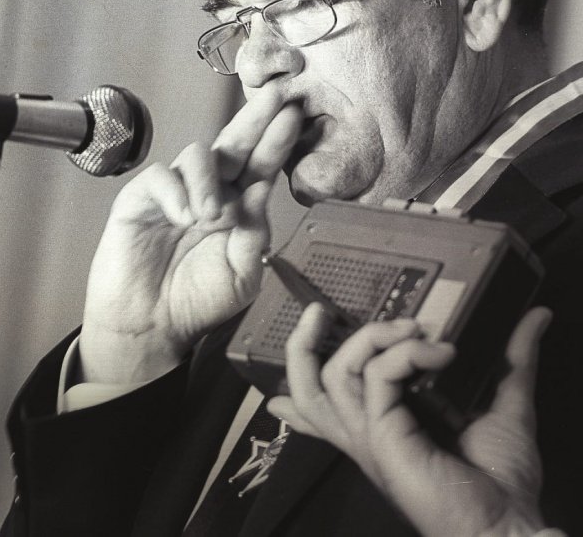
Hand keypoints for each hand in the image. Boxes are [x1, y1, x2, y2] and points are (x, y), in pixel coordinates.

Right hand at [79, 83, 302, 383]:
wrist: (150, 325)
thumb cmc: (197, 298)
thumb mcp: (242, 274)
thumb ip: (255, 237)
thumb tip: (258, 195)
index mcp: (238, 204)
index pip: (262, 164)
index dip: (278, 139)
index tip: (295, 114)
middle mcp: (211, 189)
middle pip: (234, 142)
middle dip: (255, 118)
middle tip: (275, 96)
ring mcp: (177, 190)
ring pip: (198, 155)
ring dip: (209, 181)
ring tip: (211, 217)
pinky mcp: (143, 197)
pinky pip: (162, 177)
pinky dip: (176, 195)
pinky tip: (183, 218)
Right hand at [268, 304, 551, 536]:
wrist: (507, 525)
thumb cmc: (504, 478)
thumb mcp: (505, 403)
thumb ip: (514, 359)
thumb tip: (538, 316)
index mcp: (383, 426)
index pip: (326, 406)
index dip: (298, 387)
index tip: (289, 368)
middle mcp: (367, 431)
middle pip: (308, 389)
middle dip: (302, 344)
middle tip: (320, 312)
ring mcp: (370, 436)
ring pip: (330, 375)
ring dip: (367, 335)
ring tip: (411, 325)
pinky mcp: (382, 437)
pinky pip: (377, 376)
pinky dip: (407, 353)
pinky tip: (441, 352)